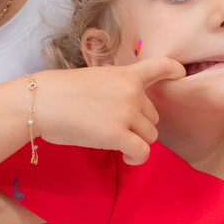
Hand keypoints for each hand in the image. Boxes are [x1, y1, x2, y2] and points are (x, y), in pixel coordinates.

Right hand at [33, 58, 184, 164]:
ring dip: (138, 142)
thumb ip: (112, 89)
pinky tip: (126, 158)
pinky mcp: (119, 135)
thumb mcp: (92, 79)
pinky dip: (137, 158)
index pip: (158, 66)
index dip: (172, 70)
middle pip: (153, 115)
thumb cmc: (59, 92)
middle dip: (139, 124)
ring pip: (151, 135)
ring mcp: (127, 113)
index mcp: (125, 75)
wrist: (42, 102)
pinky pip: (142, 151)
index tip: (180, 73)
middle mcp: (132, 92)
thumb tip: (118, 110)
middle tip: (116, 128)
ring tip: (120, 146)